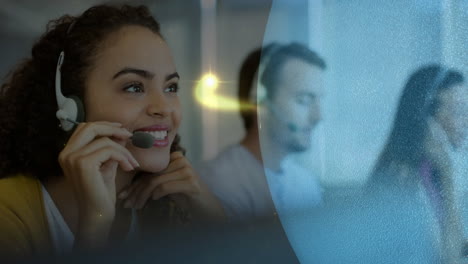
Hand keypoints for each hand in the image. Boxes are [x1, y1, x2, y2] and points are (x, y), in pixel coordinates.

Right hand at [58, 121, 138, 246]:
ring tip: (132, 163)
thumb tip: (121, 133)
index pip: (84, 128)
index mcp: (68, 153)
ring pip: (105, 141)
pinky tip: (129, 168)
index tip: (122, 130)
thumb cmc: (101, 192)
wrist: (98, 213)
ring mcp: (73, 158)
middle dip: (113, 129)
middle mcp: (66, 154)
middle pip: (90, 127)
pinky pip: (110, 150)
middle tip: (129, 136)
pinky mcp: (84, 164)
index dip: (104, 125)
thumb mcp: (106, 165)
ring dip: (124, 150)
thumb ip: (111, 148)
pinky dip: (123, 157)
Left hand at [118, 151, 224, 220]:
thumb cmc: (184, 195)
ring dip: (143, 196)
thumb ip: (153, 181)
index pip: (149, 170)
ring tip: (136, 207)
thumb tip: (126, 190)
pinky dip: (157, 194)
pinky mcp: (191, 182)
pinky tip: (153, 200)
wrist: (206, 206)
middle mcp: (181, 160)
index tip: (122, 196)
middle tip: (126, 204)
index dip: (134, 183)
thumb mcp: (167, 185)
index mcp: (174, 157)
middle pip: (151, 175)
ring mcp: (187, 170)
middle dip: (136, 191)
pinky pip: (166, 187)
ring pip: (156, 181)